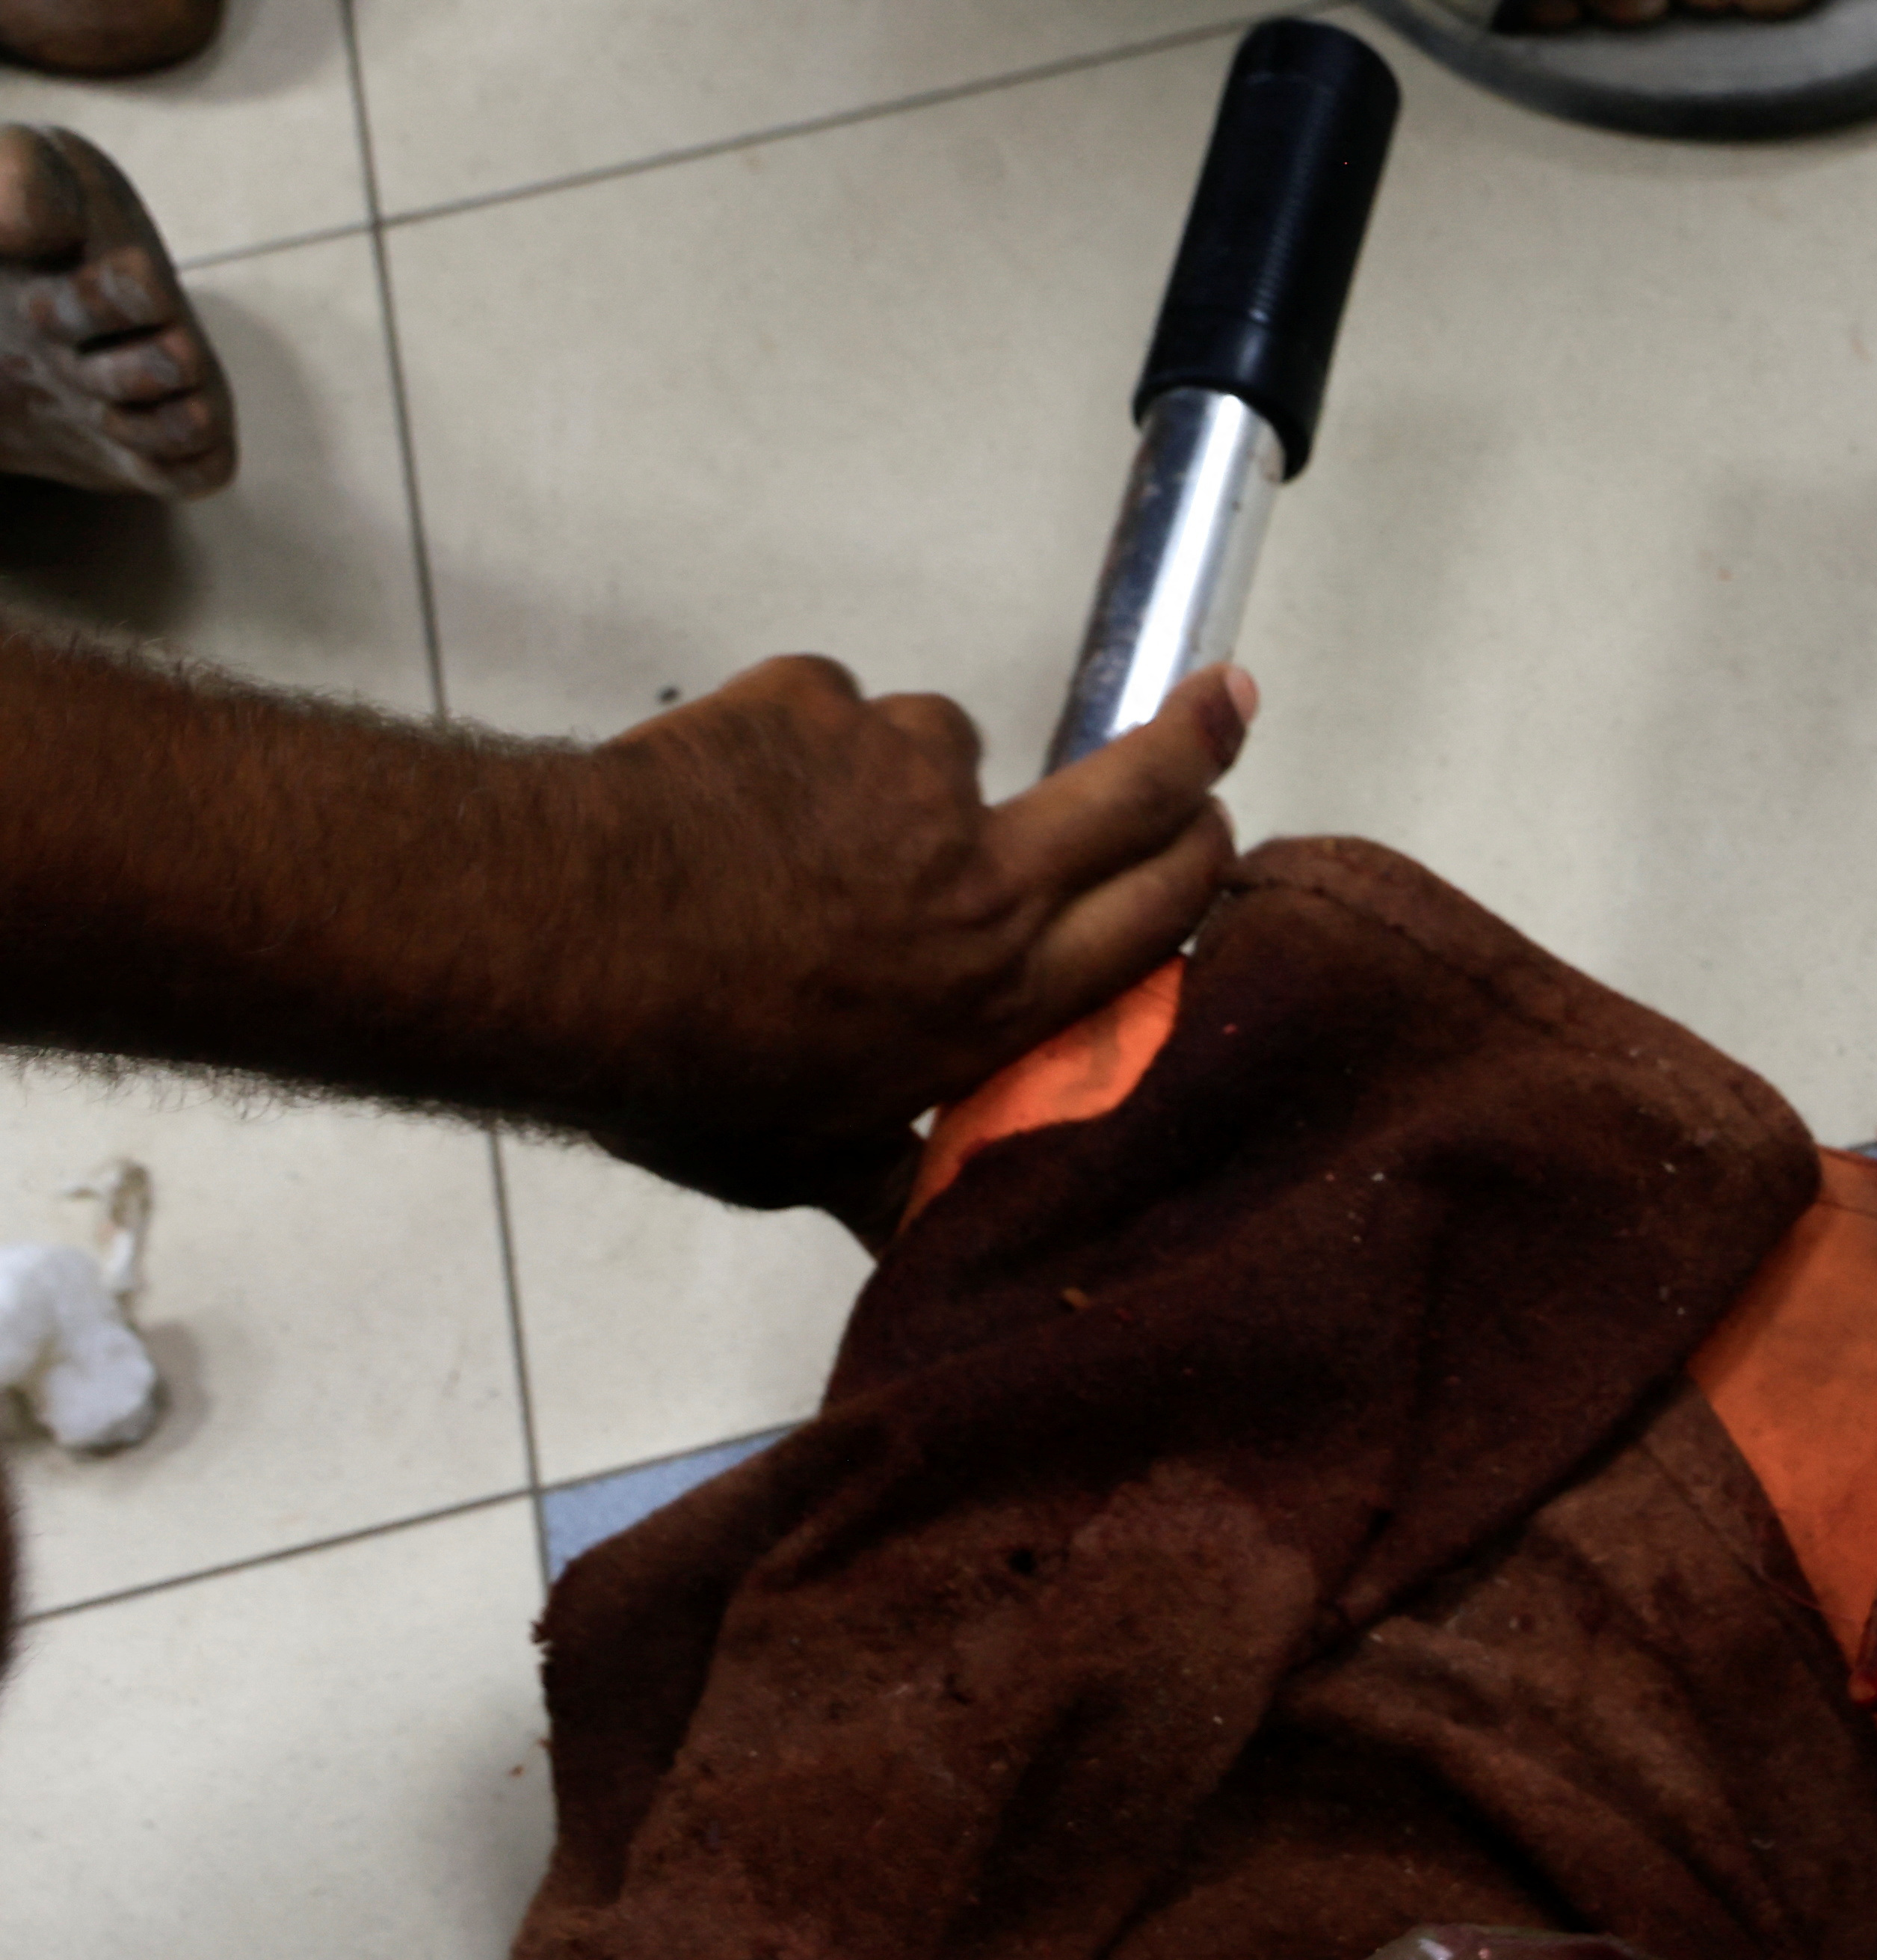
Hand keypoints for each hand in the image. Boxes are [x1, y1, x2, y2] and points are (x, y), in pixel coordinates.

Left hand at [564, 656, 1252, 1230]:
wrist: (562, 947)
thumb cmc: (686, 1068)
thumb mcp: (807, 1164)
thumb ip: (886, 1180)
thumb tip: (914, 1242)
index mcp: (1004, 992)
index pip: (1161, 908)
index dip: (1203, 859)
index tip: (1217, 829)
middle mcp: (986, 877)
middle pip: (1141, 786)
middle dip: (1195, 740)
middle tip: (1216, 703)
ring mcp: (907, 776)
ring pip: (945, 745)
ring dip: (900, 780)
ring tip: (805, 837)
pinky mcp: (820, 706)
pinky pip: (826, 712)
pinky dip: (793, 743)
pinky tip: (731, 799)